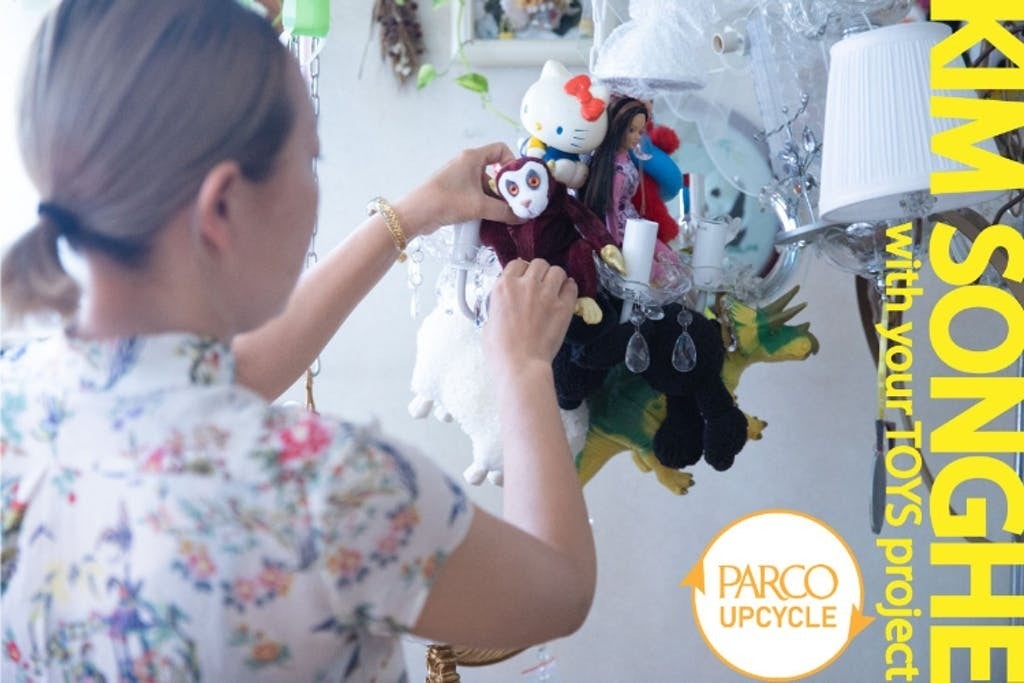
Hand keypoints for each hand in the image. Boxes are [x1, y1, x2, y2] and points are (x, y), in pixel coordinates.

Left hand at [395, 143, 520, 236]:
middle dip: (506, 186)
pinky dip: (484, 203)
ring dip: (495, 198)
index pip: (501, 149)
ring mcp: (459, 177)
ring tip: (503, 214)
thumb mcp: (480, 206)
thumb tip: (523, 216)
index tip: (517, 181)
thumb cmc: (447, 201)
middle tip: (515, 202)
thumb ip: (505, 211)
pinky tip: (489, 217)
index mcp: (473, 157)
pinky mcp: (454, 191)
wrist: (416, 214)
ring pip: (485, 184)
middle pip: (495, 170)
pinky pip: (476, 193)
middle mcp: (466, 163)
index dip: (512, 163)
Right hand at [483, 258, 576, 380]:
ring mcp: (547, 295)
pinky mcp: (563, 307)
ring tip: (554, 288)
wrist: (520, 365)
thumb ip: (499, 305)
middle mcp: (526, 285)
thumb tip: (505, 305)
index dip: (522, 271)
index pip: (517, 263)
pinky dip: (569, 288)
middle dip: (540, 272)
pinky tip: (566, 294)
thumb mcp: (489, 321)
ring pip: (557, 271)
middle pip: (539, 263)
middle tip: (540, 284)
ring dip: (556, 278)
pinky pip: (572, 287)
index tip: (524, 278)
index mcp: (504, 287)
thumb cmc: (501, 350)